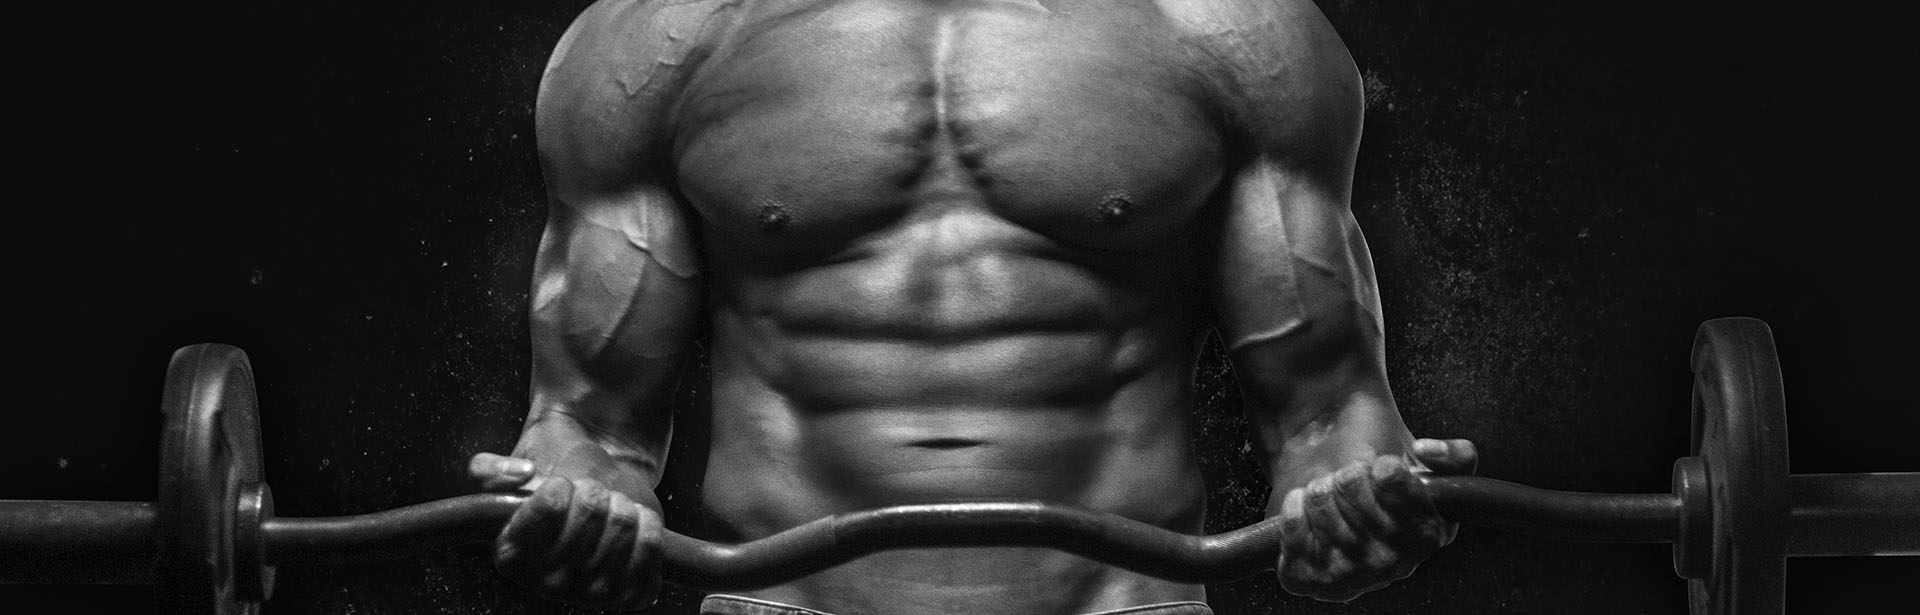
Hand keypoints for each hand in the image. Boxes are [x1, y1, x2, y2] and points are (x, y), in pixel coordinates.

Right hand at [468, 451, 663, 609]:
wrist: (602, 493)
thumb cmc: (556, 484)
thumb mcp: (513, 469)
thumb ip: (489, 469)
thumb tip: (523, 474)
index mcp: (510, 557)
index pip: (551, 505)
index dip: (561, 485)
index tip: (558, 487)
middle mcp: (547, 584)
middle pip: (592, 509)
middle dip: (594, 490)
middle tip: (586, 496)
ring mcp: (590, 595)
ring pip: (622, 524)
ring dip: (621, 504)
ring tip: (608, 510)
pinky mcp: (630, 595)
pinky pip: (650, 545)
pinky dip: (647, 523)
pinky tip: (631, 527)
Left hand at [1275, 437, 1477, 601]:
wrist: (1331, 499)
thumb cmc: (1377, 483)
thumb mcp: (1428, 467)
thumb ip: (1455, 457)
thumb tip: (1429, 450)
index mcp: (1429, 535)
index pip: (1392, 479)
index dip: (1381, 467)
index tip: (1380, 468)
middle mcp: (1393, 564)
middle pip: (1351, 486)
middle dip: (1346, 474)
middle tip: (1350, 483)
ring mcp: (1349, 577)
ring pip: (1321, 504)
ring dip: (1318, 490)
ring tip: (1328, 497)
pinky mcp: (1307, 580)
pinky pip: (1293, 529)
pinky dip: (1293, 510)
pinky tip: (1305, 511)